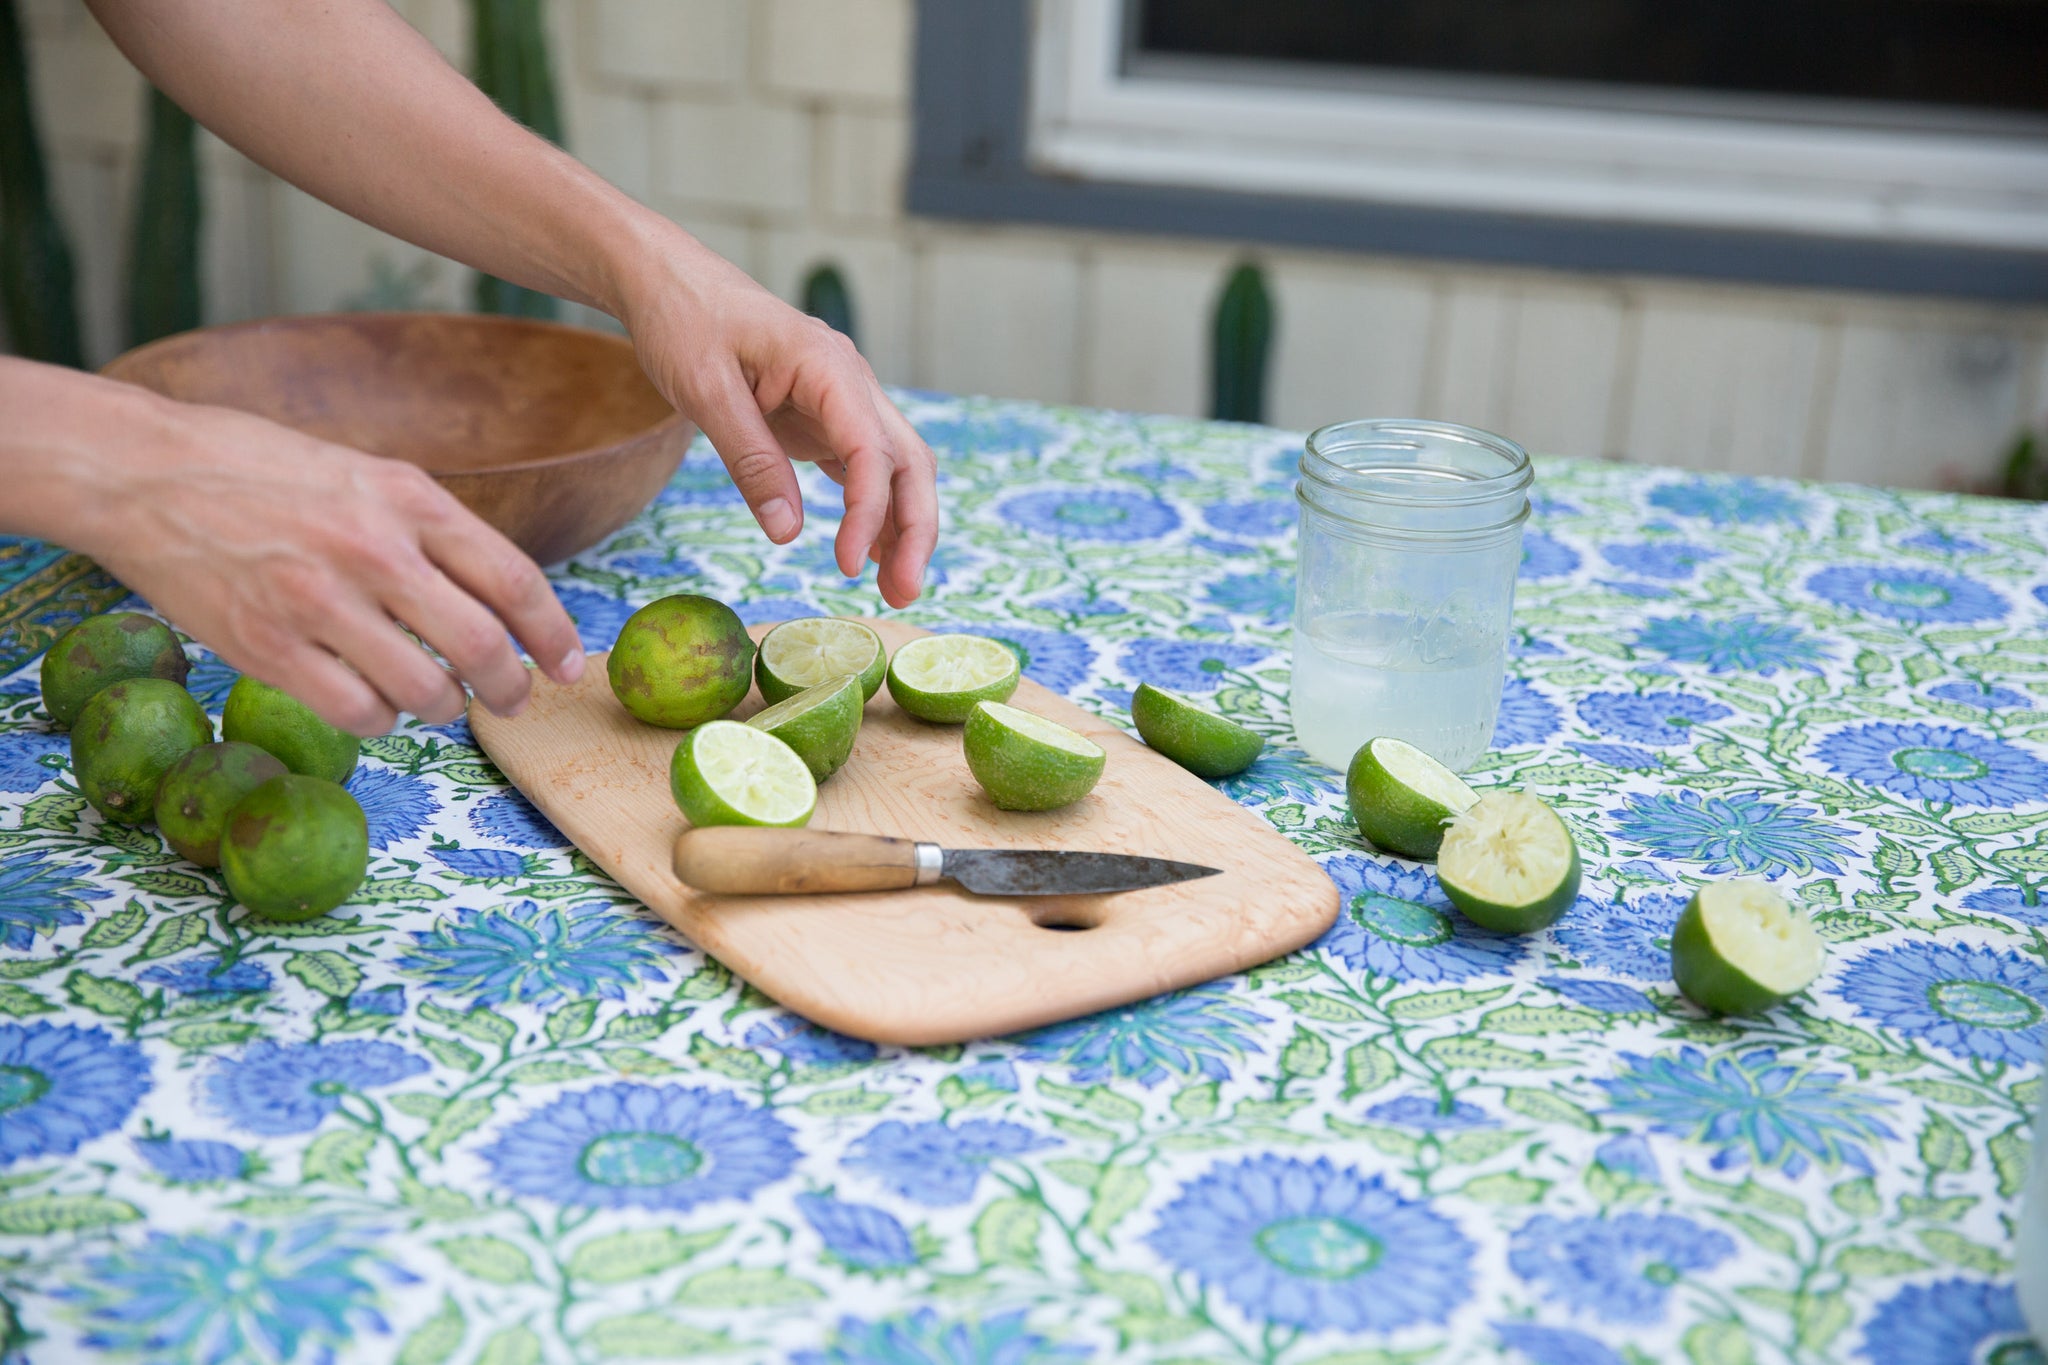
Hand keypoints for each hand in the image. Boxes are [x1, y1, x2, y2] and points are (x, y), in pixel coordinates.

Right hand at [76, 388, 583, 735]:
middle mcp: (373, 550)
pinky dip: (380, 720)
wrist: (144, 473)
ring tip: (430, 694)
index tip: (567, 665)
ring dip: (441, 706)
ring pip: (425, 692)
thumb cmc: (262, 472)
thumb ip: (431, 530)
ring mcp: (319, 602)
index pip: (513, 579)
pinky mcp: (268, 648)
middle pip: (482, 646)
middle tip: (511, 700)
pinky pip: (359, 714)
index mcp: (408, 498)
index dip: (553, 633)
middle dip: (510, 687)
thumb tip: (501, 600)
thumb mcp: (366, 474)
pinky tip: (372, 701)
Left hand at [616, 230, 938, 608]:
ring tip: (894, 590)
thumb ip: (751, 461)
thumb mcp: (706, 393)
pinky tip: (868, 554)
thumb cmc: (684, 321)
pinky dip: (873, 510)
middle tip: (902, 595)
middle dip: (915, 531)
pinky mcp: (826, 416)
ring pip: (897, 468)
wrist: (669, 281)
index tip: (844, 564)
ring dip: (901, 527)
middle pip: (908, 462)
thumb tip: (788, 533)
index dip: (867, 513)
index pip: (872, 449)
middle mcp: (851, 381)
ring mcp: (843, 399)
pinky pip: (865, 467)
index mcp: (827, 365)